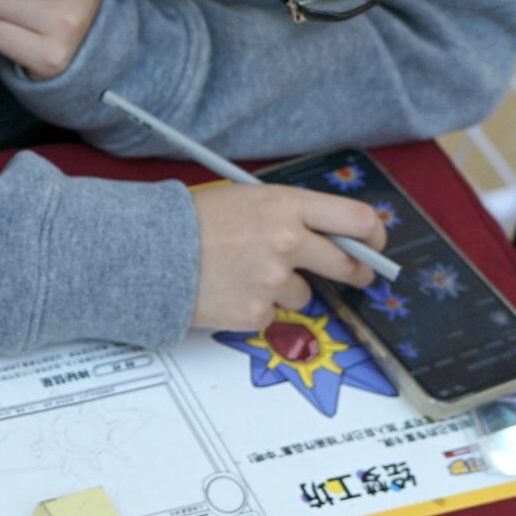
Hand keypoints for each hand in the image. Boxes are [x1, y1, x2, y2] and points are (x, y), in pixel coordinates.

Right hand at [190, 182, 388, 330]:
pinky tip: (226, 291)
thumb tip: (327, 235)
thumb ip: (289, 215)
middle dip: (355, 273)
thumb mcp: (245, 201)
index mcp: (285, 206)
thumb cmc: (187, 223)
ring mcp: (272, 280)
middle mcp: (287, 242)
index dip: (374, 235)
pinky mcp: (255, 312)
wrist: (142, 253)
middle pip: (347, 263)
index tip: (373, 245)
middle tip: (353, 276)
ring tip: (243, 275)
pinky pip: (270, 314)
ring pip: (304, 294)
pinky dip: (254, 307)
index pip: (356, 219)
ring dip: (283, 289)